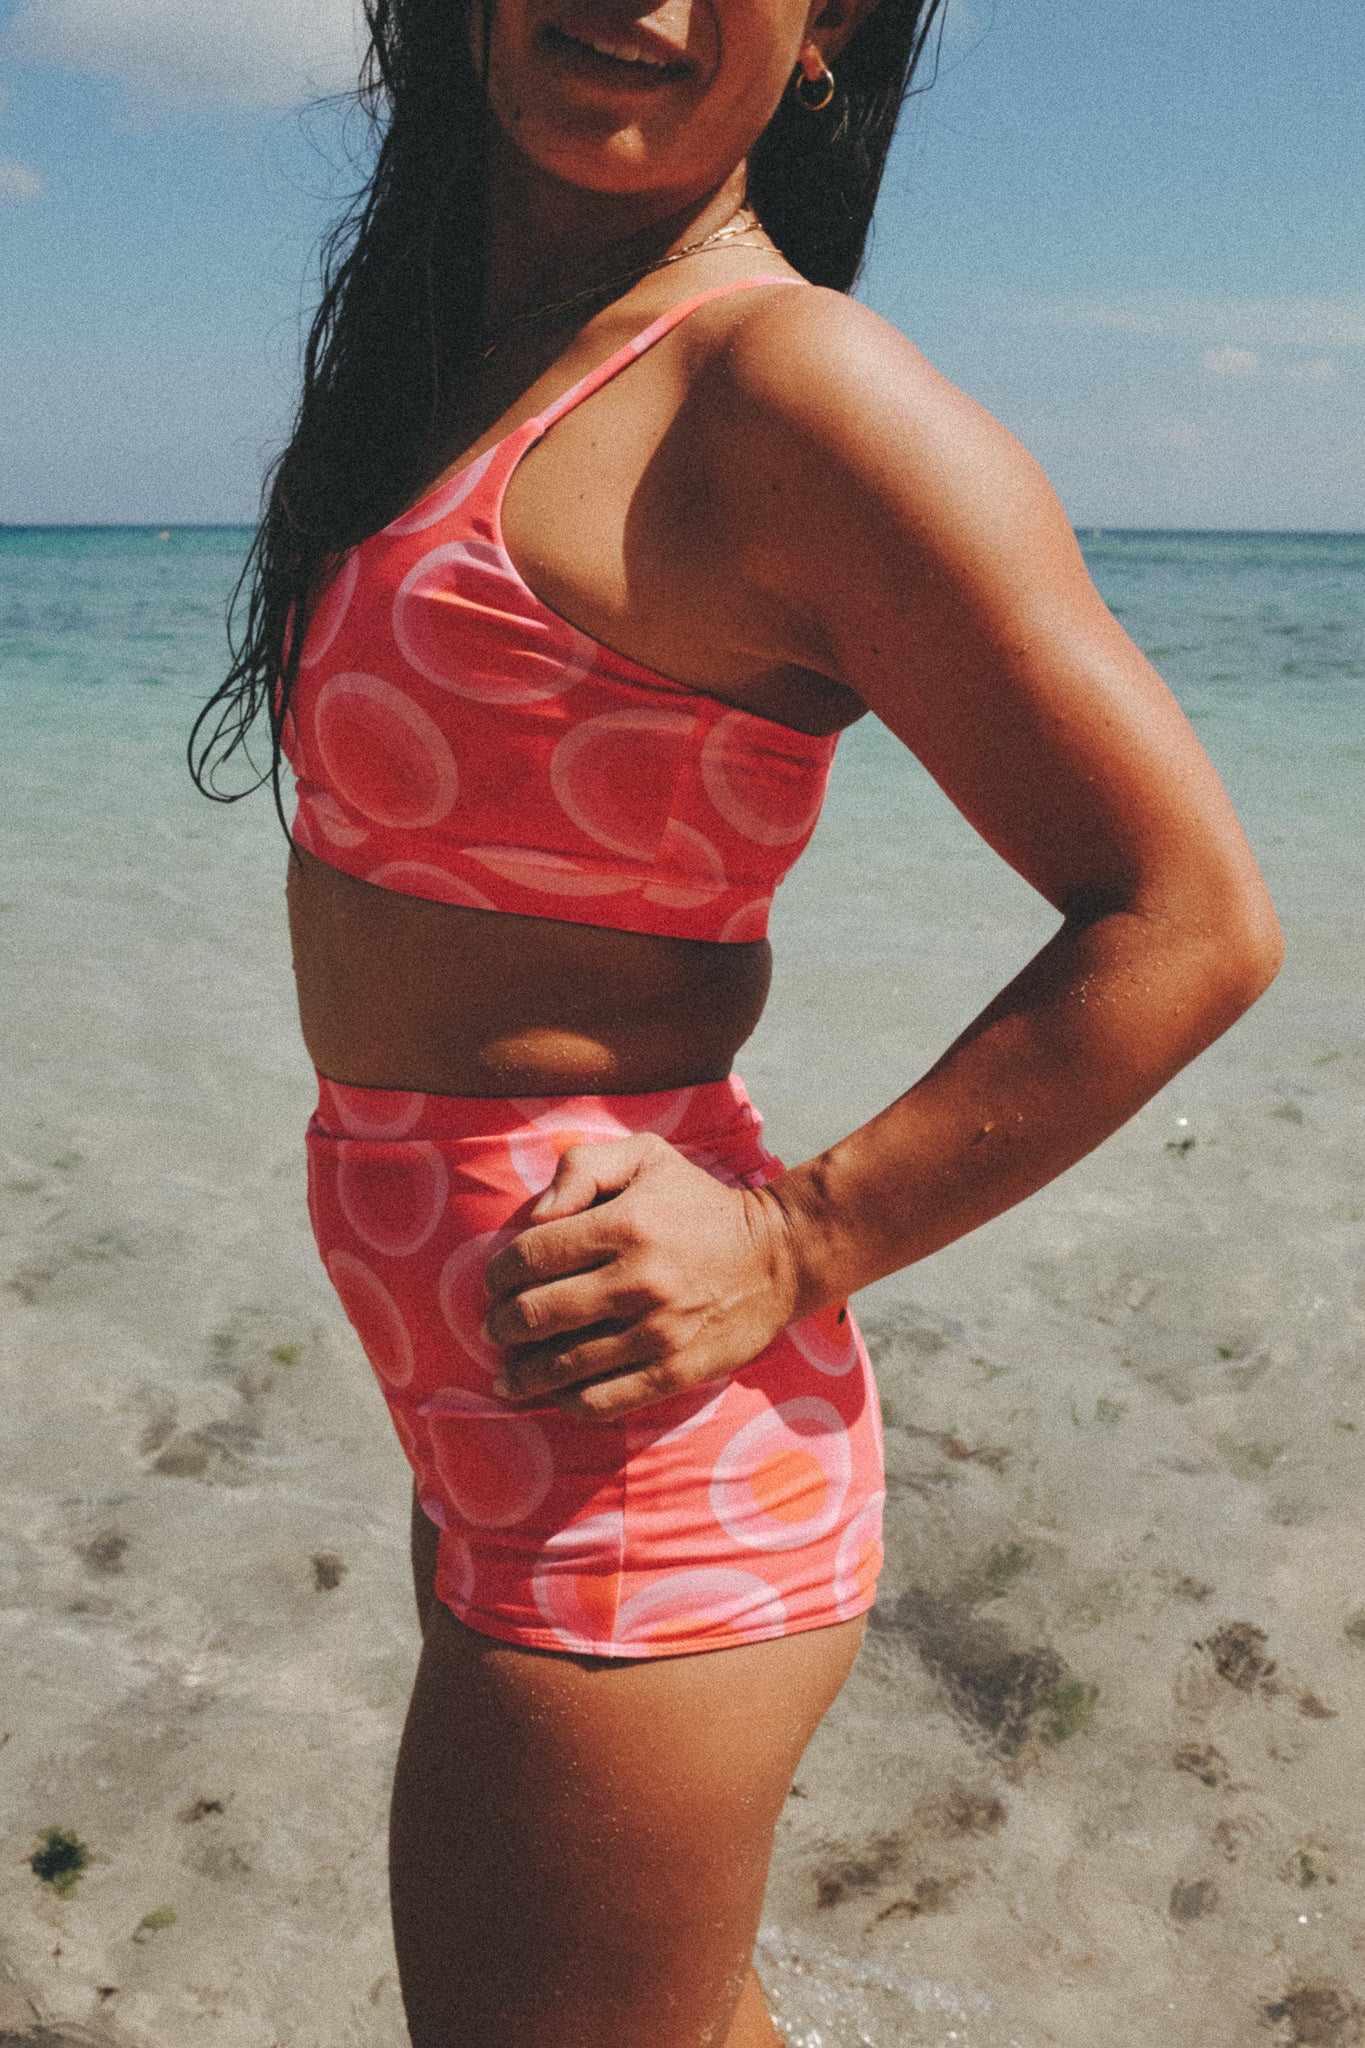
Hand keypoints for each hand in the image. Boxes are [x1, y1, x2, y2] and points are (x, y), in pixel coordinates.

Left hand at [481, 1134, 801, 1421]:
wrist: (778, 1256)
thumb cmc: (698, 1204)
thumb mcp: (646, 1157)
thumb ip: (582, 1167)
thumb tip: (536, 1216)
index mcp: (625, 1224)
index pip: (532, 1255)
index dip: (499, 1273)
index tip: (493, 1282)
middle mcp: (638, 1280)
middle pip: (538, 1314)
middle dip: (501, 1325)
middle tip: (494, 1329)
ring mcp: (657, 1331)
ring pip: (563, 1365)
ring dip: (523, 1373)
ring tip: (508, 1373)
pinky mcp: (675, 1371)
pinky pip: (603, 1400)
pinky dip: (568, 1402)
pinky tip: (556, 1394)